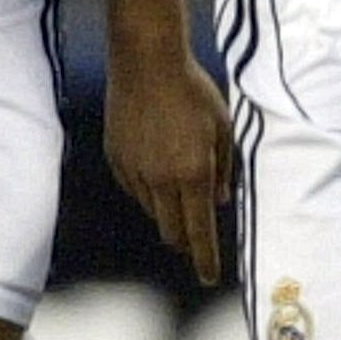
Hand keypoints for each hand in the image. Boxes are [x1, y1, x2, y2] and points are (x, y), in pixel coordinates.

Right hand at [107, 47, 232, 283]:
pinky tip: (156, 171)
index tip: (208, 277)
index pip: (200, 232)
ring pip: (152, 211)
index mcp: (193, 174)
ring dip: (167, 212)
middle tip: (195, 239)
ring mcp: (135, 171)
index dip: (205, 259)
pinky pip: (133, 189)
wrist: (146, 62)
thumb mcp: (222, 128)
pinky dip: (148, 191)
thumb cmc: (192, 90)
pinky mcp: (116, 159)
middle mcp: (162, 180)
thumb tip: (220, 202)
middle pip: (172, 231)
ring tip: (178, 185)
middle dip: (186, 241)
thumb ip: (224, 169)